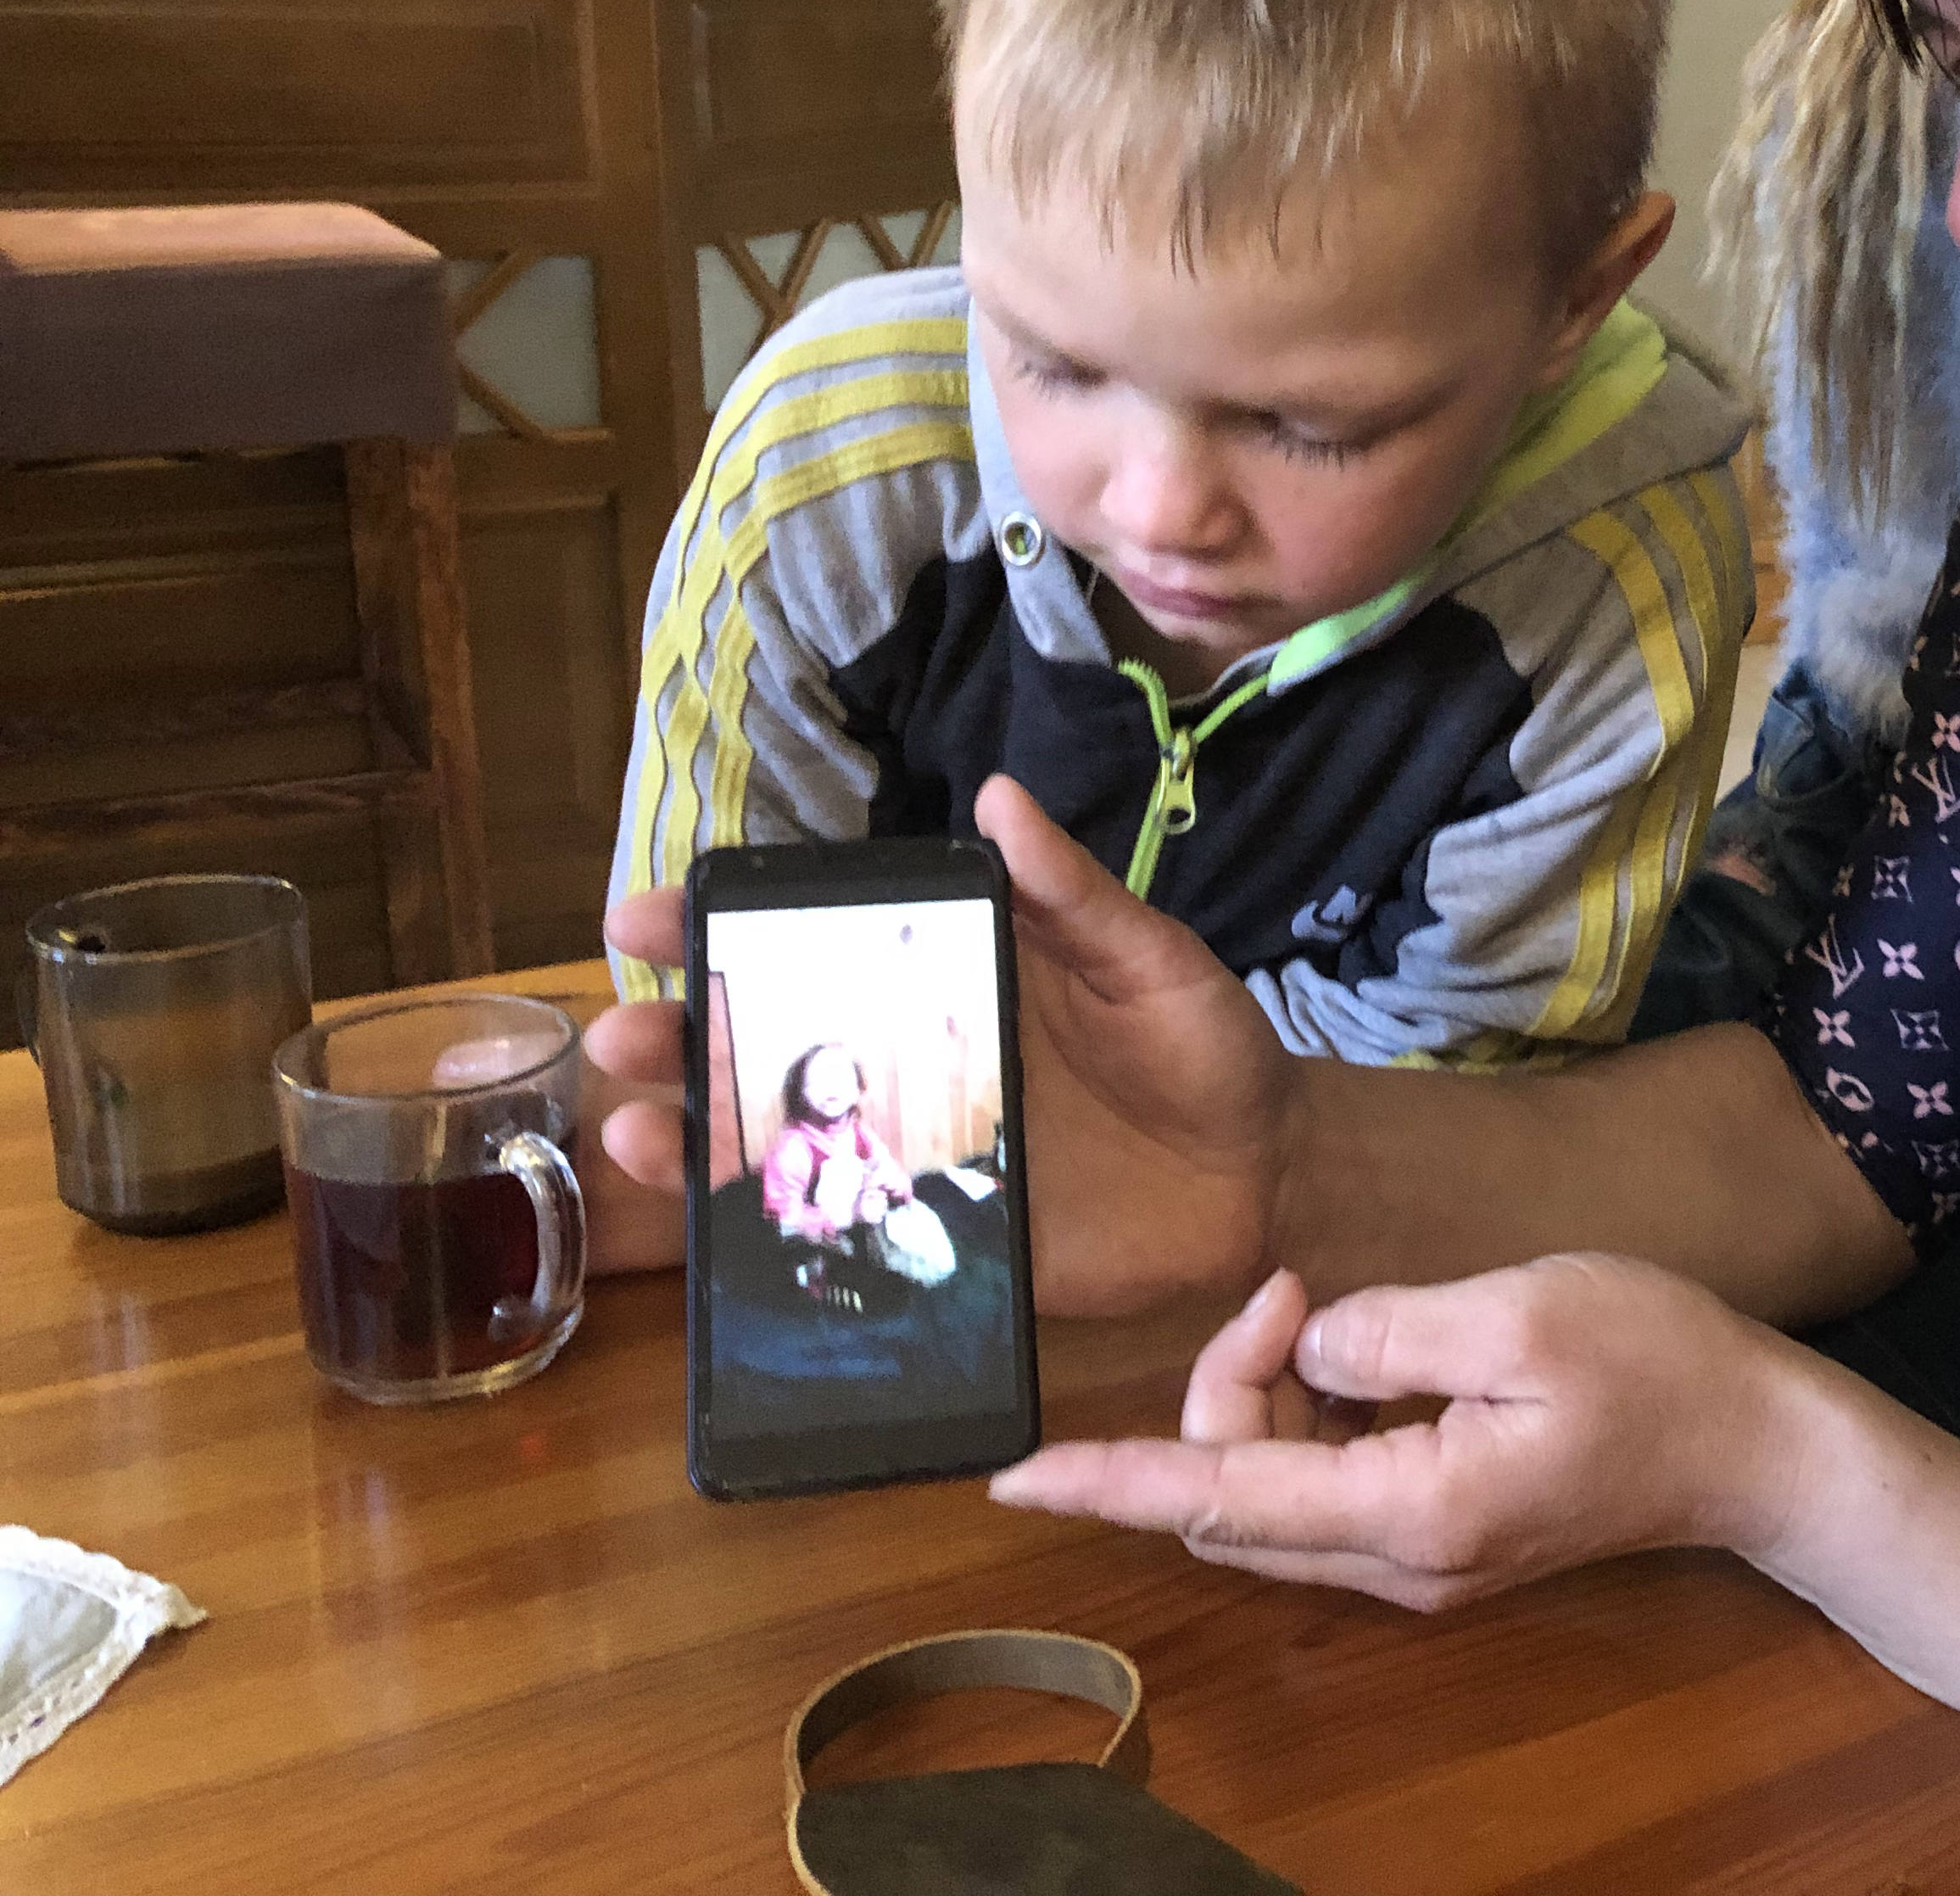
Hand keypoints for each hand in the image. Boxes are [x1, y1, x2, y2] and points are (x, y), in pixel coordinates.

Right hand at [581, 776, 1301, 1316]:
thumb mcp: (1145, 955)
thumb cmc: (1205, 1045)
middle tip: (615, 1038)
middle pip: (768, 1046)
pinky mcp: (946, 1238)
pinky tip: (716, 1236)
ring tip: (630, 1134)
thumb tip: (997, 798)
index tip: (646, 912)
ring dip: (692, 1140)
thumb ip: (1070, 892)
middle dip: (679, 1040)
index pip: (814, 941)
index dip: (724, 924)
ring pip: (778, 1144)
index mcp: (947, 976)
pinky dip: (773, 1238)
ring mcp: (919, 1154)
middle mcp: (911, 1063)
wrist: (1266, 1171)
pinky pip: (843, 1237)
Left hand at [988, 1253, 1810, 1610]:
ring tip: (1323, 1304)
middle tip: (1290, 1283)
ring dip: (1260, 1401)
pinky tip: (1354, 1355)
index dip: (1110, 1482)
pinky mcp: (1440, 1539)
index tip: (1014, 1479)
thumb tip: (1308, 1346)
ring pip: (1270, 1497)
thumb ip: (1390, 1331)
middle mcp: (1399, 1564)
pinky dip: (1304, 1421)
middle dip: (1215, 1387)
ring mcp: (1421, 1564)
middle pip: (1230, 1498)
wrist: (1757, 1446)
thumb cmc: (1658, 1364)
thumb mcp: (1523, 1311)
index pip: (1221, 1497)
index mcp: (1412, 1511)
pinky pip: (1322, 1492)